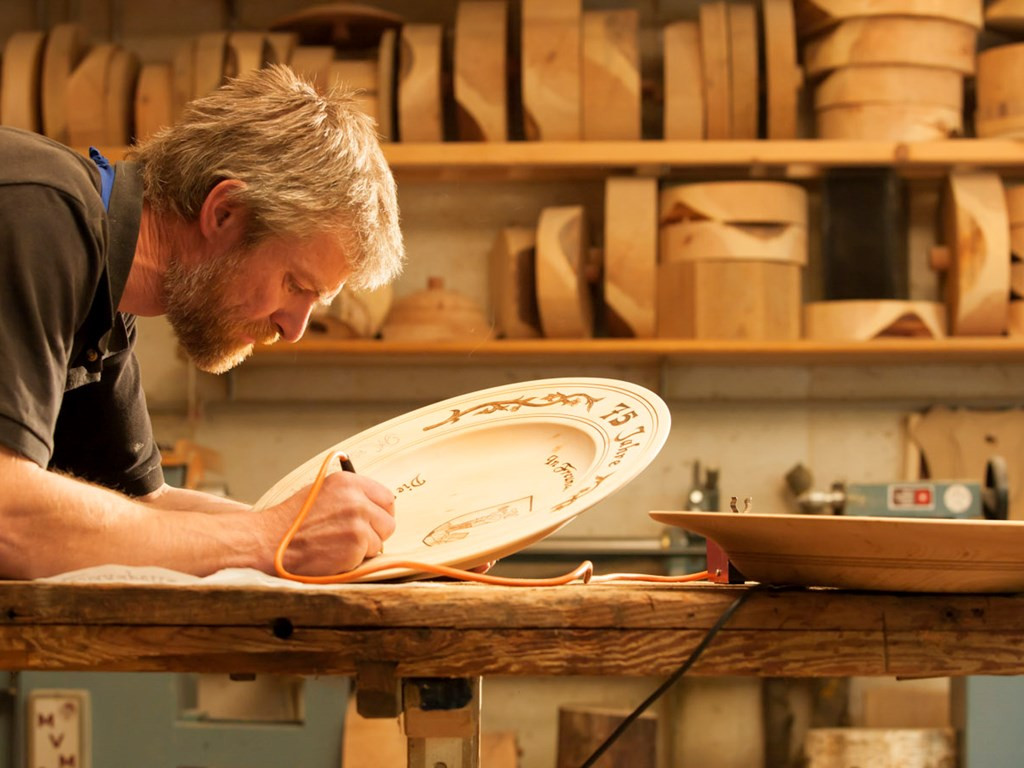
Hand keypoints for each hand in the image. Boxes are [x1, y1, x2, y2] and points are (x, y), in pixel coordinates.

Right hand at [264, 470, 395, 575]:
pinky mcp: (356, 546)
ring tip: (337, 546)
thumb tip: (373, 504)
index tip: (373, 520)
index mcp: (348, 482)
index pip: (386, 497)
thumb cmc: (291, 520)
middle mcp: (357, 500)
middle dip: (375, 532)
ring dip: (363, 548)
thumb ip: (349, 494)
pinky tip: (333, 555)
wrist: (269, 542)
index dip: (380, 512)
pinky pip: (368, 556)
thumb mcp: (320, 491)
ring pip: (380, 541)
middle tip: (354, 538)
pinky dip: (354, 560)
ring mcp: (358, 523)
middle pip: (388, 521)